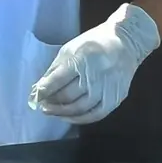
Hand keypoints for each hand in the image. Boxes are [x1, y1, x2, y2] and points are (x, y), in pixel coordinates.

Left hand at [29, 4, 159, 124]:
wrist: (127, 43)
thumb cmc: (94, 43)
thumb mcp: (71, 48)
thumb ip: (55, 69)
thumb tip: (40, 88)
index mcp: (82, 59)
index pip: (57, 81)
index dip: (43, 91)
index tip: (34, 97)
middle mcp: (95, 76)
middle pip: (67, 96)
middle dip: (50, 102)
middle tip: (41, 104)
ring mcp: (106, 89)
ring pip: (79, 109)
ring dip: (61, 113)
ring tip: (50, 111)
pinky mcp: (115, 98)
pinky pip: (95, 115)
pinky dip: (78, 119)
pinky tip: (68, 117)